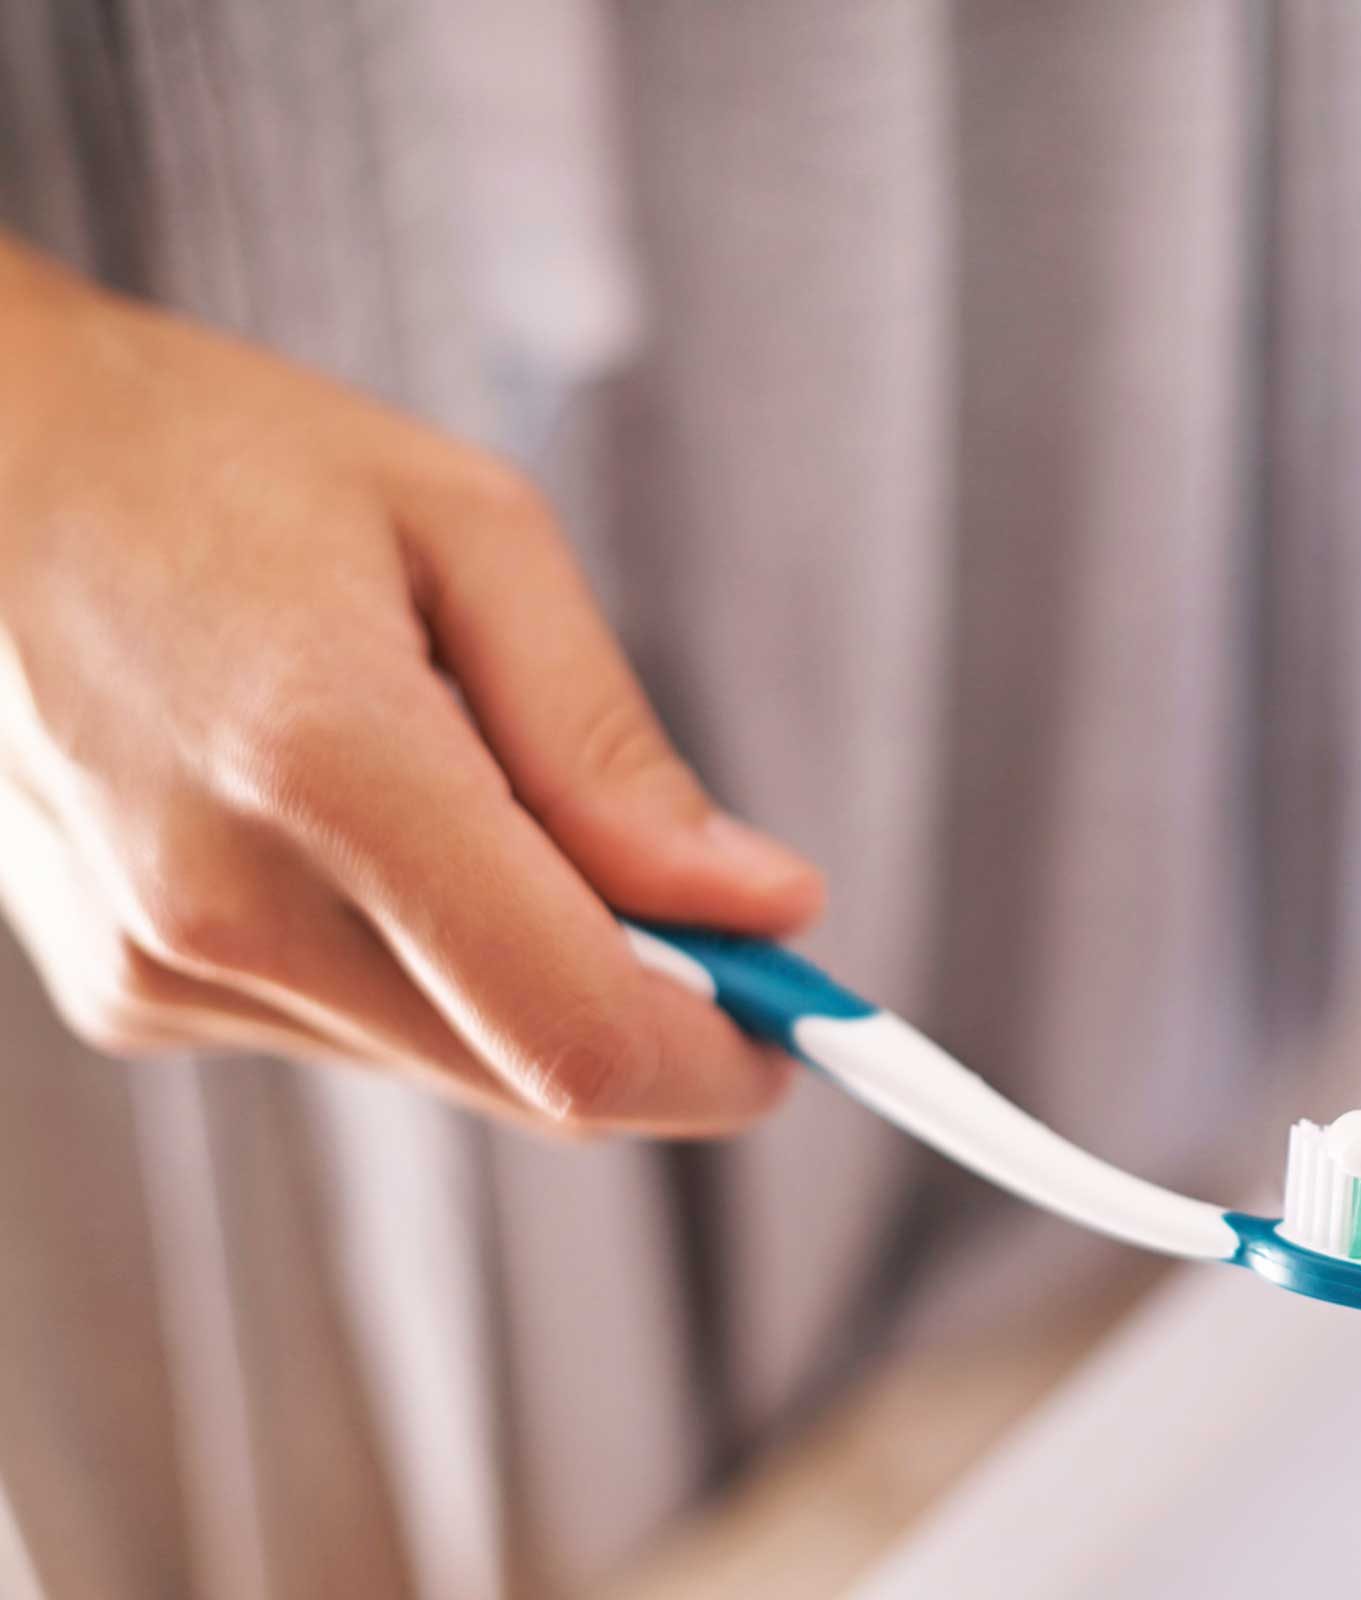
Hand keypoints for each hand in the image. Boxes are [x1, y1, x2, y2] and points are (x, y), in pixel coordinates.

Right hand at [0, 239, 822, 1134]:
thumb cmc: (217, 462)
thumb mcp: (467, 532)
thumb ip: (612, 747)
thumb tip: (762, 905)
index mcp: (326, 769)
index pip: (577, 1034)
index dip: (723, 1062)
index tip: (802, 1027)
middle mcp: (223, 911)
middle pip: (528, 1075)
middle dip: (651, 1013)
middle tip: (701, 901)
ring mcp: (157, 971)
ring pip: (449, 1060)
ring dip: (528, 974)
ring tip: (475, 787)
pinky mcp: (128, 993)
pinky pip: (354, 1028)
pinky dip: (422, 961)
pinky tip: (366, 820)